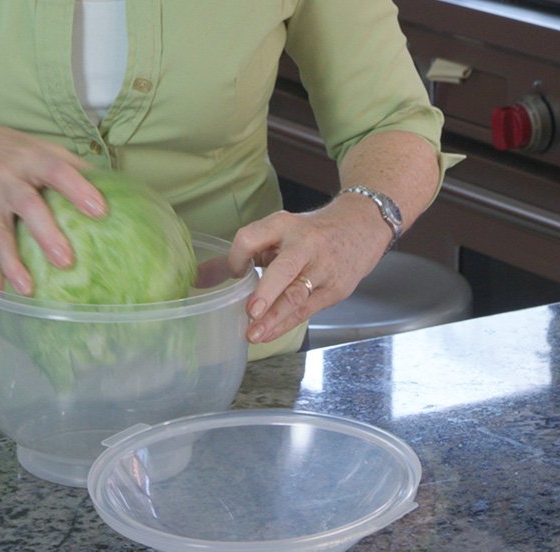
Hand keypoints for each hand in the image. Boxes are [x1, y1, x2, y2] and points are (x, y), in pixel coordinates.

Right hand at [0, 122, 106, 294]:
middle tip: (67, 262)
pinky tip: (2, 291)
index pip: (57, 170)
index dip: (78, 189)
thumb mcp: (35, 146)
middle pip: (27, 205)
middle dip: (46, 234)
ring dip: (12, 262)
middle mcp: (7, 176)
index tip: (100, 212)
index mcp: (31, 157)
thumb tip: (113, 186)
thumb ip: (68, 165)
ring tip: (29, 290)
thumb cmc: (6, 151)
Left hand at [226, 197, 386, 344]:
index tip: (233, 273)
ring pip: (297, 296)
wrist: (361, 228)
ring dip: (274, 318)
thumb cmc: (309, 234)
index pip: (251, 238)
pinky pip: (307, 310)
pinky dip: (286, 324)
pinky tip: (269, 334)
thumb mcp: (277, 233)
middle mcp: (305, 244)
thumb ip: (241, 255)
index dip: (236, 257)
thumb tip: (198, 279)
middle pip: (284, 268)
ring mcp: (323, 268)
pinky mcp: (335, 290)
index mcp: (283, 225)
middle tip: (250, 311)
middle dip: (266, 291)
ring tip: (254, 334)